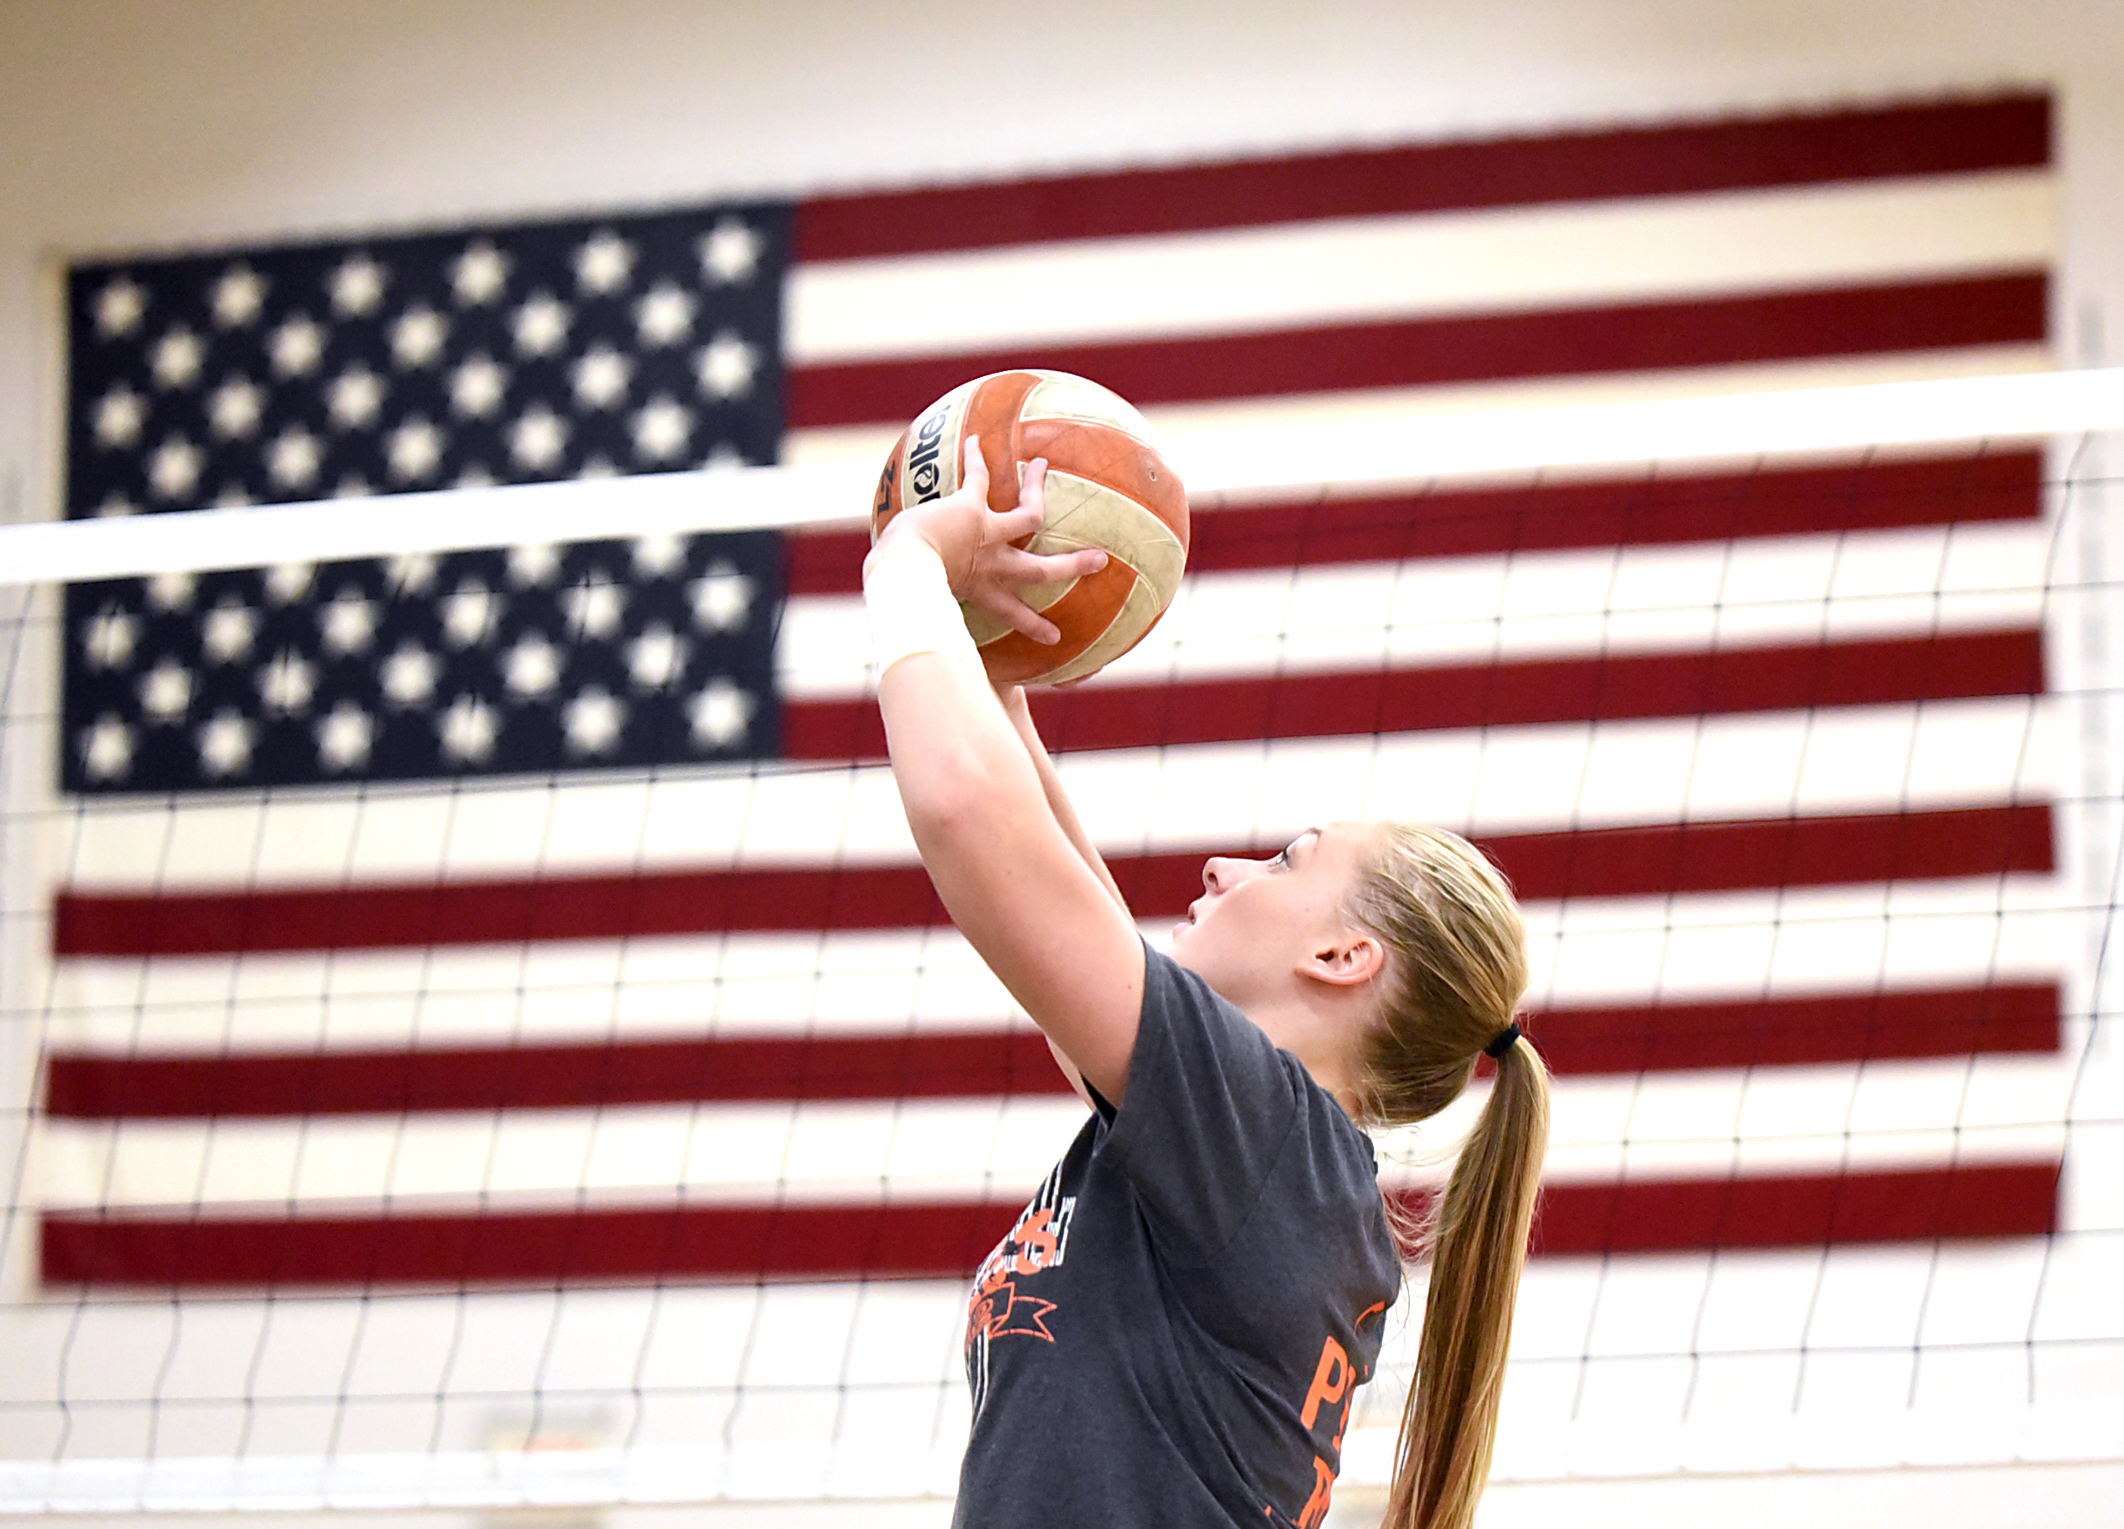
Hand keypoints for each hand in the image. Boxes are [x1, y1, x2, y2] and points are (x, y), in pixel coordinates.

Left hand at [871, 436, 1106, 645]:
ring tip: (1042, 466)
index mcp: (979, 589)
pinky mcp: (971, 508)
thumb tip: (900, 632)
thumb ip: (921, 613)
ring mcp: (985, 534)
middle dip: (1072, 565)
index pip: (1013, 612)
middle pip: (1041, 568)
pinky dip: (976, 457)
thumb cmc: (903, 588)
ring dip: (1036, 488)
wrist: (903, 567)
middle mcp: (990, 564)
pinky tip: (975, 439)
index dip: (1033, 626)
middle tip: (1100, 561)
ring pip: (1028, 515)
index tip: (1053, 638)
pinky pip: (980, 476)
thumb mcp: (919, 606)